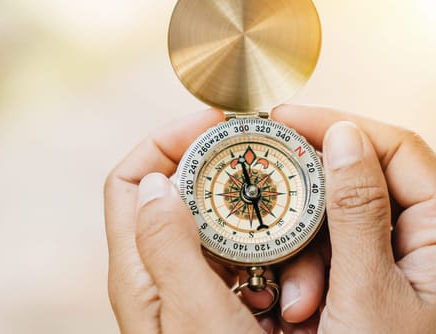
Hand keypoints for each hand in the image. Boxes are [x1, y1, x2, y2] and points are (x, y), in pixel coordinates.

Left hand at [104, 109, 327, 332]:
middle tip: (282, 171)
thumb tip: (157, 181)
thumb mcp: (193, 311)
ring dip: (274, 238)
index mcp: (139, 272)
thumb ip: (169, 244)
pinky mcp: (228, 312)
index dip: (168, 140)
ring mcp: (195, 294)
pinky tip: (301, 295)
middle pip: (190, 199)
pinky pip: (257, 269)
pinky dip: (284, 270)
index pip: (131, 181)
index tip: (218, 123)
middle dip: (238, 183)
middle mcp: (162, 277)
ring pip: (233, 234)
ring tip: (304, 264)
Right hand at [271, 104, 435, 332]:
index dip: (340, 125)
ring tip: (299, 303)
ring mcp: (415, 265)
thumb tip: (345, 136)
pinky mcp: (389, 288)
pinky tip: (304, 313)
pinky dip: (315, 280)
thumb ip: (355, 210)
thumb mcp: (366, 289)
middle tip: (272, 217)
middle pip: (366, 187)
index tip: (284, 119)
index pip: (399, 148)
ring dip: (308, 259)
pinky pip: (341, 260)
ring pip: (344, 227)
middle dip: (313, 215)